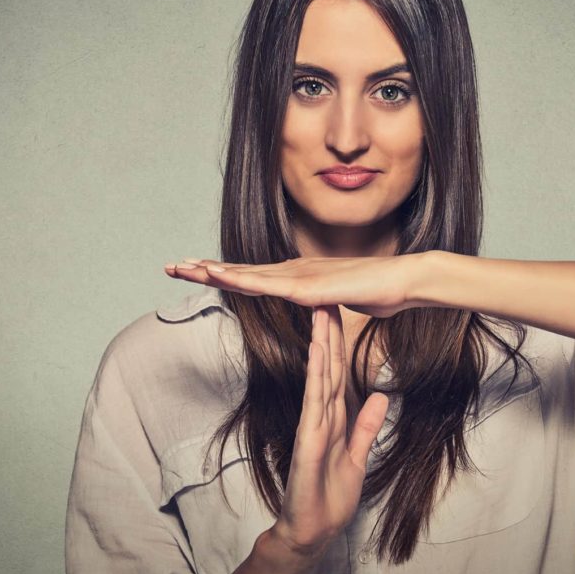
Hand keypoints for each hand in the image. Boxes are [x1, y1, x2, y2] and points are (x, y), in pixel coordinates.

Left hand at [163, 254, 429, 317]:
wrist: (405, 281)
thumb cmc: (379, 291)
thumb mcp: (341, 302)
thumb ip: (324, 304)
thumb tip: (318, 307)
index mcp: (298, 276)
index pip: (251, 277)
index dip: (222, 274)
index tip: (194, 271)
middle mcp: (293, 271)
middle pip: (240, 271)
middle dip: (204, 268)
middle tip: (170, 266)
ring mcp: (300, 276)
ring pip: (247, 275)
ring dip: (214, 271)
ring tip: (183, 267)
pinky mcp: (309, 287)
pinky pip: (268, 286)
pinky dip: (241, 279)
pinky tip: (220, 277)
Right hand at [269, 305, 388, 560]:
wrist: (314, 529)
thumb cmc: (329, 496)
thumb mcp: (357, 455)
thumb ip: (366, 425)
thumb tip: (379, 396)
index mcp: (332, 417)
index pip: (335, 371)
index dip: (338, 342)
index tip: (340, 312)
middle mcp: (319, 415)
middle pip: (325, 365)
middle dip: (327, 331)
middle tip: (327, 295)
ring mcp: (311, 424)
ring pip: (318, 375)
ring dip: (320, 343)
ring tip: (321, 311)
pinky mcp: (308, 438)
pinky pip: (314, 400)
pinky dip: (316, 373)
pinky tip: (316, 350)